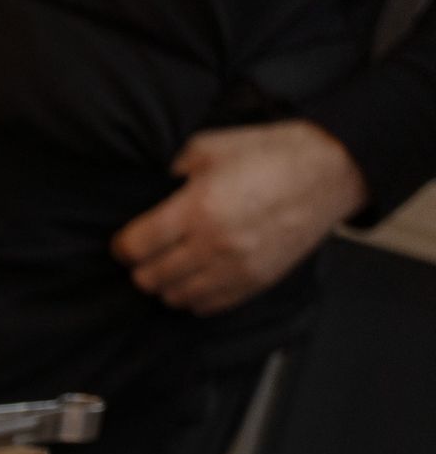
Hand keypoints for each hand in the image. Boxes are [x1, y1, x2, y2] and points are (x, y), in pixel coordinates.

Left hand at [113, 122, 365, 314]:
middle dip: (141, 267)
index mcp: (197, 209)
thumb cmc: (271, 154)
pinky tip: (196, 278)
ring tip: (172, 265)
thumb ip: (174, 169)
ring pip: (175, 297)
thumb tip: (151, 188)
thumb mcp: (212, 147)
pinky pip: (207, 306)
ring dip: (166, 284)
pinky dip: (193, 297)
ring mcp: (236, 268)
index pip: (135, 247)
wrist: (330, 170)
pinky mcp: (255, 282)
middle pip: (149, 278)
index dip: (123, 246)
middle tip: (148, 254)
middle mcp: (213, 245)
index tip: (126, 241)